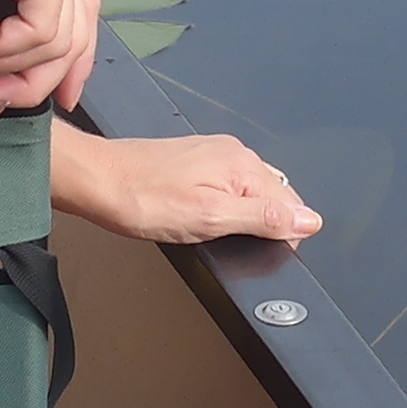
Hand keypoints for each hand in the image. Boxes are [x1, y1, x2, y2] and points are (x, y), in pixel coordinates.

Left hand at [53, 125, 318, 246]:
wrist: (98, 181)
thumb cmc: (143, 200)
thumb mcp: (211, 219)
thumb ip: (263, 219)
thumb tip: (307, 220)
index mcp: (243, 166)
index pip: (290, 204)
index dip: (283, 236)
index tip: (262, 254)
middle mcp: (234, 153)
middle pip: (274, 196)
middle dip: (265, 225)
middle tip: (231, 245)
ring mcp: (215, 154)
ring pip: (251, 191)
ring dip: (244, 216)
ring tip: (214, 233)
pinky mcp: (197, 159)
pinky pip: (229, 184)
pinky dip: (225, 205)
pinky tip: (203, 217)